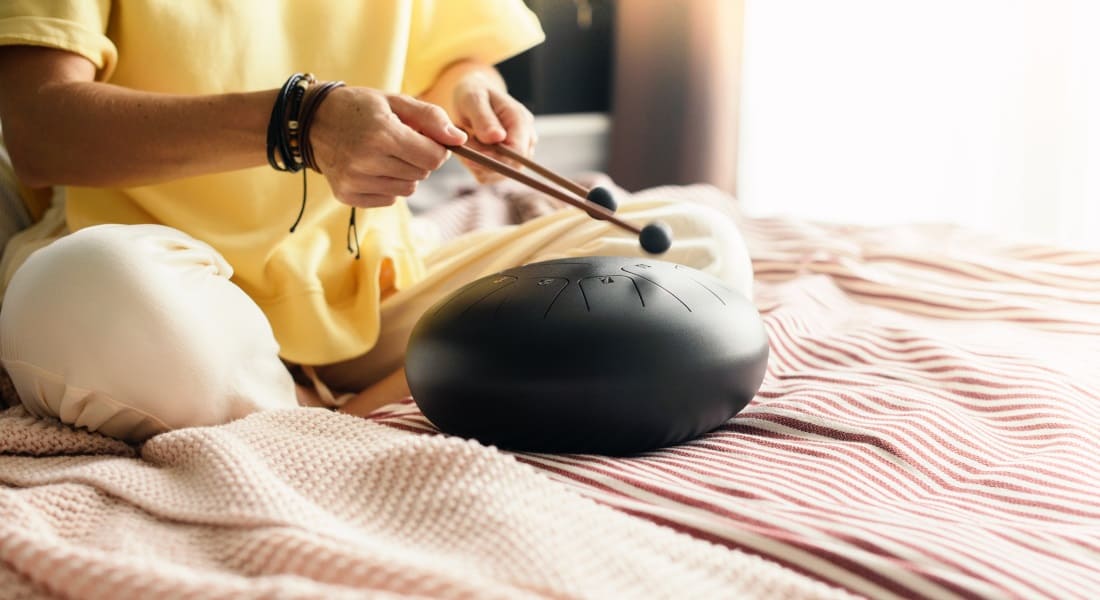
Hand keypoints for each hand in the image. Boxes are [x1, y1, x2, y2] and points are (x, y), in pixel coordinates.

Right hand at [307, 87, 466, 207]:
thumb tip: (460, 140)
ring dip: (404, 174)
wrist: (312, 121)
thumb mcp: (395, 101)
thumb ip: (431, 118)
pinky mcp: (347, 195)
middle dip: (419, 159)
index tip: (426, 139)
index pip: (433, 158)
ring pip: (407, 190)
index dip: (437, 149)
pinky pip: (389, 200)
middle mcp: (367, 160)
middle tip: (400, 143)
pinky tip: (371, 168)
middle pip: (422, 174)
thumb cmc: (359, 108)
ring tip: (385, 155)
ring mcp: (355, 181)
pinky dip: (387, 186)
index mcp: (382, 134)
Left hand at [450, 71, 536, 182]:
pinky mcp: (507, 161)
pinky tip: (470, 150)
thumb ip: (484, 118)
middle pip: (512, 167)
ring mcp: (519, 151)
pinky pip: (491, 175)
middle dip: (484, 163)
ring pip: (501, 174)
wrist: (474, 97)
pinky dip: (476, 168)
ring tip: (466, 144)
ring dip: (479, 166)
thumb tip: (497, 138)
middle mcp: (526, 138)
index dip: (495, 159)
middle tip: (463, 148)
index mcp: (520, 120)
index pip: (518, 152)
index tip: (469, 153)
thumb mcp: (473, 99)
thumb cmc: (473, 93)